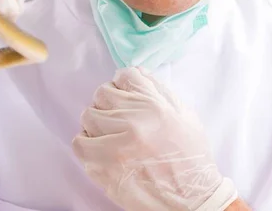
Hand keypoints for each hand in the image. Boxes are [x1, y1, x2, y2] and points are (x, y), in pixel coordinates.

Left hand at [72, 67, 237, 210]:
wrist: (192, 200)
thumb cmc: (190, 157)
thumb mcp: (184, 114)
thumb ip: (159, 91)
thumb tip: (136, 73)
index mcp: (155, 105)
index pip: (126, 75)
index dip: (124, 84)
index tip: (125, 94)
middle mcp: (135, 121)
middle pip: (103, 93)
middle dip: (109, 102)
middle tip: (118, 116)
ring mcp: (117, 144)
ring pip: (88, 115)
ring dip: (96, 123)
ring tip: (108, 134)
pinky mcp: (105, 167)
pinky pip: (79, 144)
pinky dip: (86, 143)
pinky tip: (99, 148)